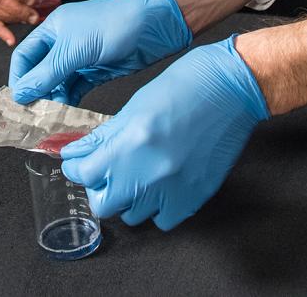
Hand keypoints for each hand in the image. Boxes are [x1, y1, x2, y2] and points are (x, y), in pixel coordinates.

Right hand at [8, 0, 191, 105]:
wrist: (155, 25)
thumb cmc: (114, 24)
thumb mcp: (75, 49)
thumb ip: (47, 73)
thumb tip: (21, 93)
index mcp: (53, 29)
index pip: (25, 56)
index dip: (19, 78)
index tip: (18, 101)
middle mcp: (64, 43)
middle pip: (40, 72)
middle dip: (36, 93)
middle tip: (33, 116)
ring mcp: (80, 58)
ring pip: (58, 83)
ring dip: (53, 100)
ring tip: (50, 119)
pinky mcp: (96, 71)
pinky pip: (76, 89)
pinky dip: (70, 101)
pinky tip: (67, 114)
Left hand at [60, 36, 268, 229]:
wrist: (230, 88)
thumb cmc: (184, 87)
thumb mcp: (134, 106)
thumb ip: (104, 137)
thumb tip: (77, 153)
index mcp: (128, 143)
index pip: (83, 174)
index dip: (77, 167)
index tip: (80, 163)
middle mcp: (148, 172)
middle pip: (103, 204)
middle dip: (100, 188)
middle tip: (107, 172)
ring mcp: (172, 189)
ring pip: (132, 215)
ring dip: (129, 198)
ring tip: (139, 176)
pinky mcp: (194, 197)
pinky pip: (163, 220)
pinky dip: (158, 208)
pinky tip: (162, 187)